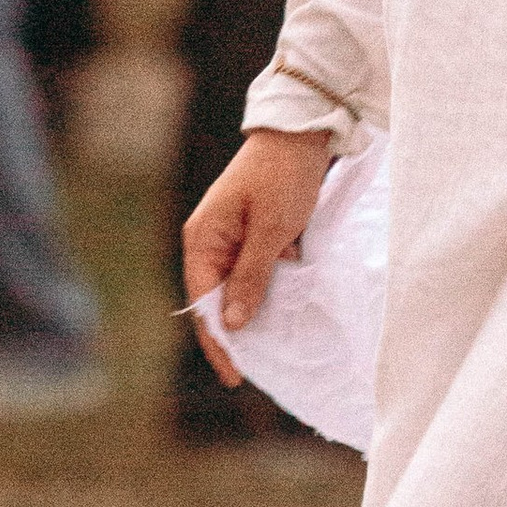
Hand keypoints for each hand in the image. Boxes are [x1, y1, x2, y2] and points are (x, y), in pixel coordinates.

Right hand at [181, 129, 334, 385]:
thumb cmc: (283, 176)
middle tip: (253, 372)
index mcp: (203, 238)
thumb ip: (251, 276)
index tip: (235, 373)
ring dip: (252, 316)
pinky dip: (267, 294)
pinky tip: (283, 316)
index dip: (218, 340)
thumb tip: (233, 324)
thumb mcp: (271, 230)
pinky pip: (255, 274)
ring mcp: (232, 238)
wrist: (303, 132)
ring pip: (237, 289)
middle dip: (233, 335)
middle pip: (217, 299)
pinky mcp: (254, 235)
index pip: (204, 302)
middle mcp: (211, 241)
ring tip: (269, 352)